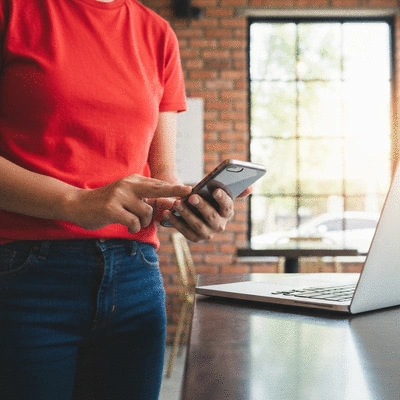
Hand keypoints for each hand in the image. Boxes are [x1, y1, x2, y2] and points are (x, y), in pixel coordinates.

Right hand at [65, 174, 191, 232]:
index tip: (188, 189)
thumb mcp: (124, 194)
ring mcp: (120, 195)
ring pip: (146, 212)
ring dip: (144, 222)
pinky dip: (134, 227)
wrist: (78, 204)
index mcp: (133, 180)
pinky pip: (134, 222)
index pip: (157, 184)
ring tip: (134, 222)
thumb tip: (163, 204)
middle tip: (188, 192)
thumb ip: (142, 197)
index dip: (173, 188)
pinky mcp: (112, 208)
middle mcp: (128, 185)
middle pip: (157, 189)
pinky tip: (128, 227)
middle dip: (173, 192)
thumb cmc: (105, 202)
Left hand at [161, 186, 251, 241]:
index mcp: (227, 213)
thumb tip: (250, 187)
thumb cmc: (208, 199)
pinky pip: (183, 230)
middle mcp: (220, 225)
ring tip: (176, 203)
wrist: (195, 211)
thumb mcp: (218, 194)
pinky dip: (174, 222)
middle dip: (201, 206)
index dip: (222, 199)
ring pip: (197, 225)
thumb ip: (234, 190)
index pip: (227, 207)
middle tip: (191, 196)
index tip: (215, 190)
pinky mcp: (194, 238)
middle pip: (211, 216)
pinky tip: (167, 213)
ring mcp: (207, 233)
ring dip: (186, 214)